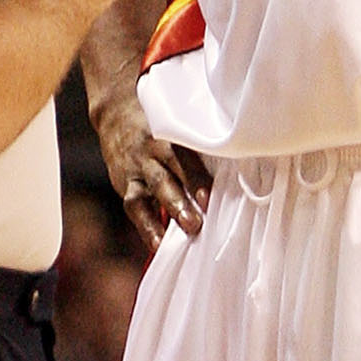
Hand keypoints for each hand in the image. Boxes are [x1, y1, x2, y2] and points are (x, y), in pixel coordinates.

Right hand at [92, 82, 208, 249]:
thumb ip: (202, 147)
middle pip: (163, 179)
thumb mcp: (180, 126)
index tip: (208, 199)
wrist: (116, 114)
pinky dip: (145, 227)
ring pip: (143, 196)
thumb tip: (244, 171)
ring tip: (167, 243)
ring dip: (156, 221)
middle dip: (177, 203)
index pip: (182, 157)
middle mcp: (149, 152)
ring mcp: (135, 170)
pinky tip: (156, 246)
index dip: (194, 178)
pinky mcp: (124, 184)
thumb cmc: (164, 126)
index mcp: (169, 135)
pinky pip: (133, 207)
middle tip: (195, 225)